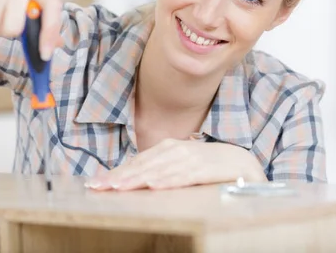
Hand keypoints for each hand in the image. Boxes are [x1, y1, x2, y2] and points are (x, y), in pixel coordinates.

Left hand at [85, 139, 265, 190]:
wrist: (241, 160)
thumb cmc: (206, 164)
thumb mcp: (178, 165)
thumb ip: (158, 169)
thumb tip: (131, 180)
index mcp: (166, 148)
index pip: (136, 162)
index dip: (115, 173)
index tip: (94, 183)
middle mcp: (176, 150)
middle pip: (142, 165)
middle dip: (119, 177)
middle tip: (99, 187)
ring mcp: (191, 158)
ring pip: (159, 170)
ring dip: (138, 179)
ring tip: (120, 187)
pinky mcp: (206, 168)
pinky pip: (184, 176)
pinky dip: (169, 180)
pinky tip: (155, 186)